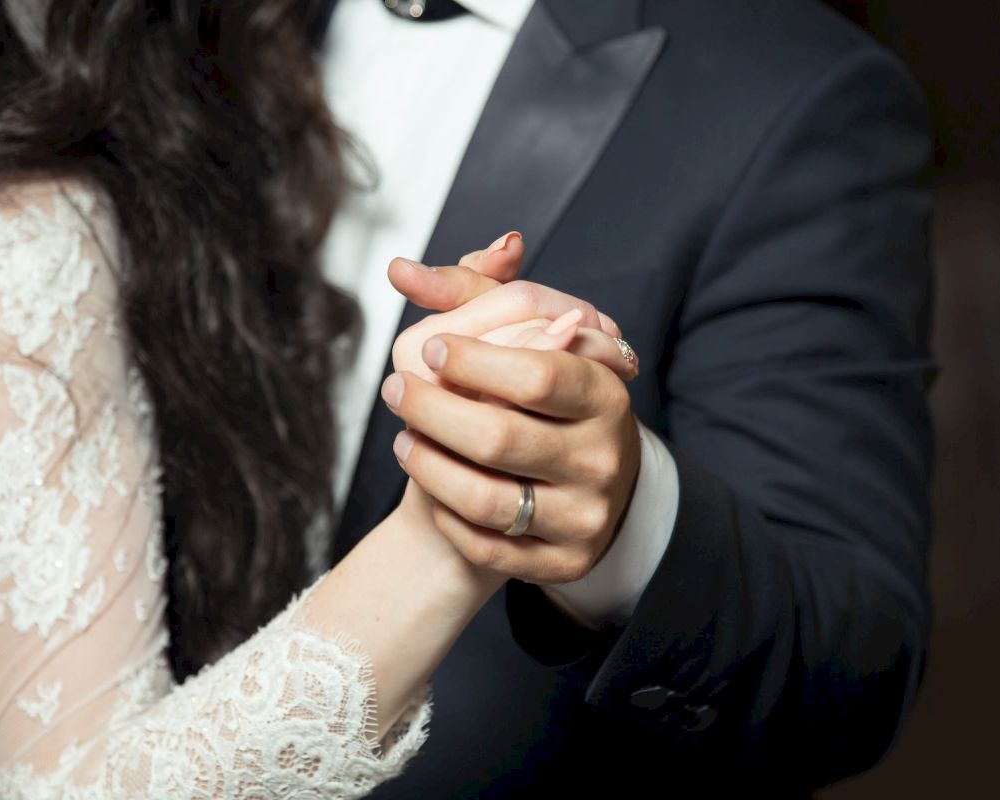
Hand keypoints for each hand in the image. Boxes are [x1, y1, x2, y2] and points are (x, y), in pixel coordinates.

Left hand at [382, 236, 642, 584]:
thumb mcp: (523, 336)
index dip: (473, 360)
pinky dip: (445, 514)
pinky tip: (430, 483)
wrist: (573, 484)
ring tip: (402, 438)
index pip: (537, 375)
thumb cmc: (540, 397)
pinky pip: (485, 546)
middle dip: (430, 410)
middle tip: (394, 389)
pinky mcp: (563, 563)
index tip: (431, 346)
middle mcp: (603, 458)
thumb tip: (401, 269)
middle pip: (498, 437)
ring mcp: (585, 516)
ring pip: (483, 498)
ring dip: (426, 464)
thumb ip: (471, 294)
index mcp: (605, 394)